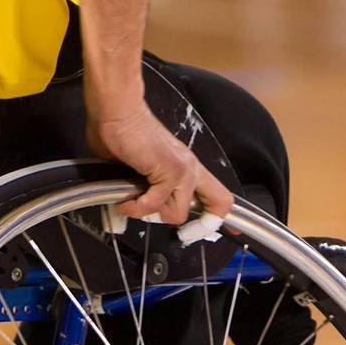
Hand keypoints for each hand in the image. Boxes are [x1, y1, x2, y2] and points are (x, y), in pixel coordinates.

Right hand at [86, 105, 234, 223]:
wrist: (117, 111)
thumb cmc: (122, 132)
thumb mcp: (138, 168)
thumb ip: (141, 189)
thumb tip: (129, 205)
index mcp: (186, 166)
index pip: (218, 195)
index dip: (220, 217)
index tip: (228, 233)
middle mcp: (190, 169)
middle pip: (220, 204)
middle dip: (197, 226)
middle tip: (172, 228)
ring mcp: (183, 170)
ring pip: (177, 214)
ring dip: (150, 213)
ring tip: (131, 201)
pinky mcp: (169, 171)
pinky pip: (155, 205)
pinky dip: (136, 207)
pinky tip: (125, 199)